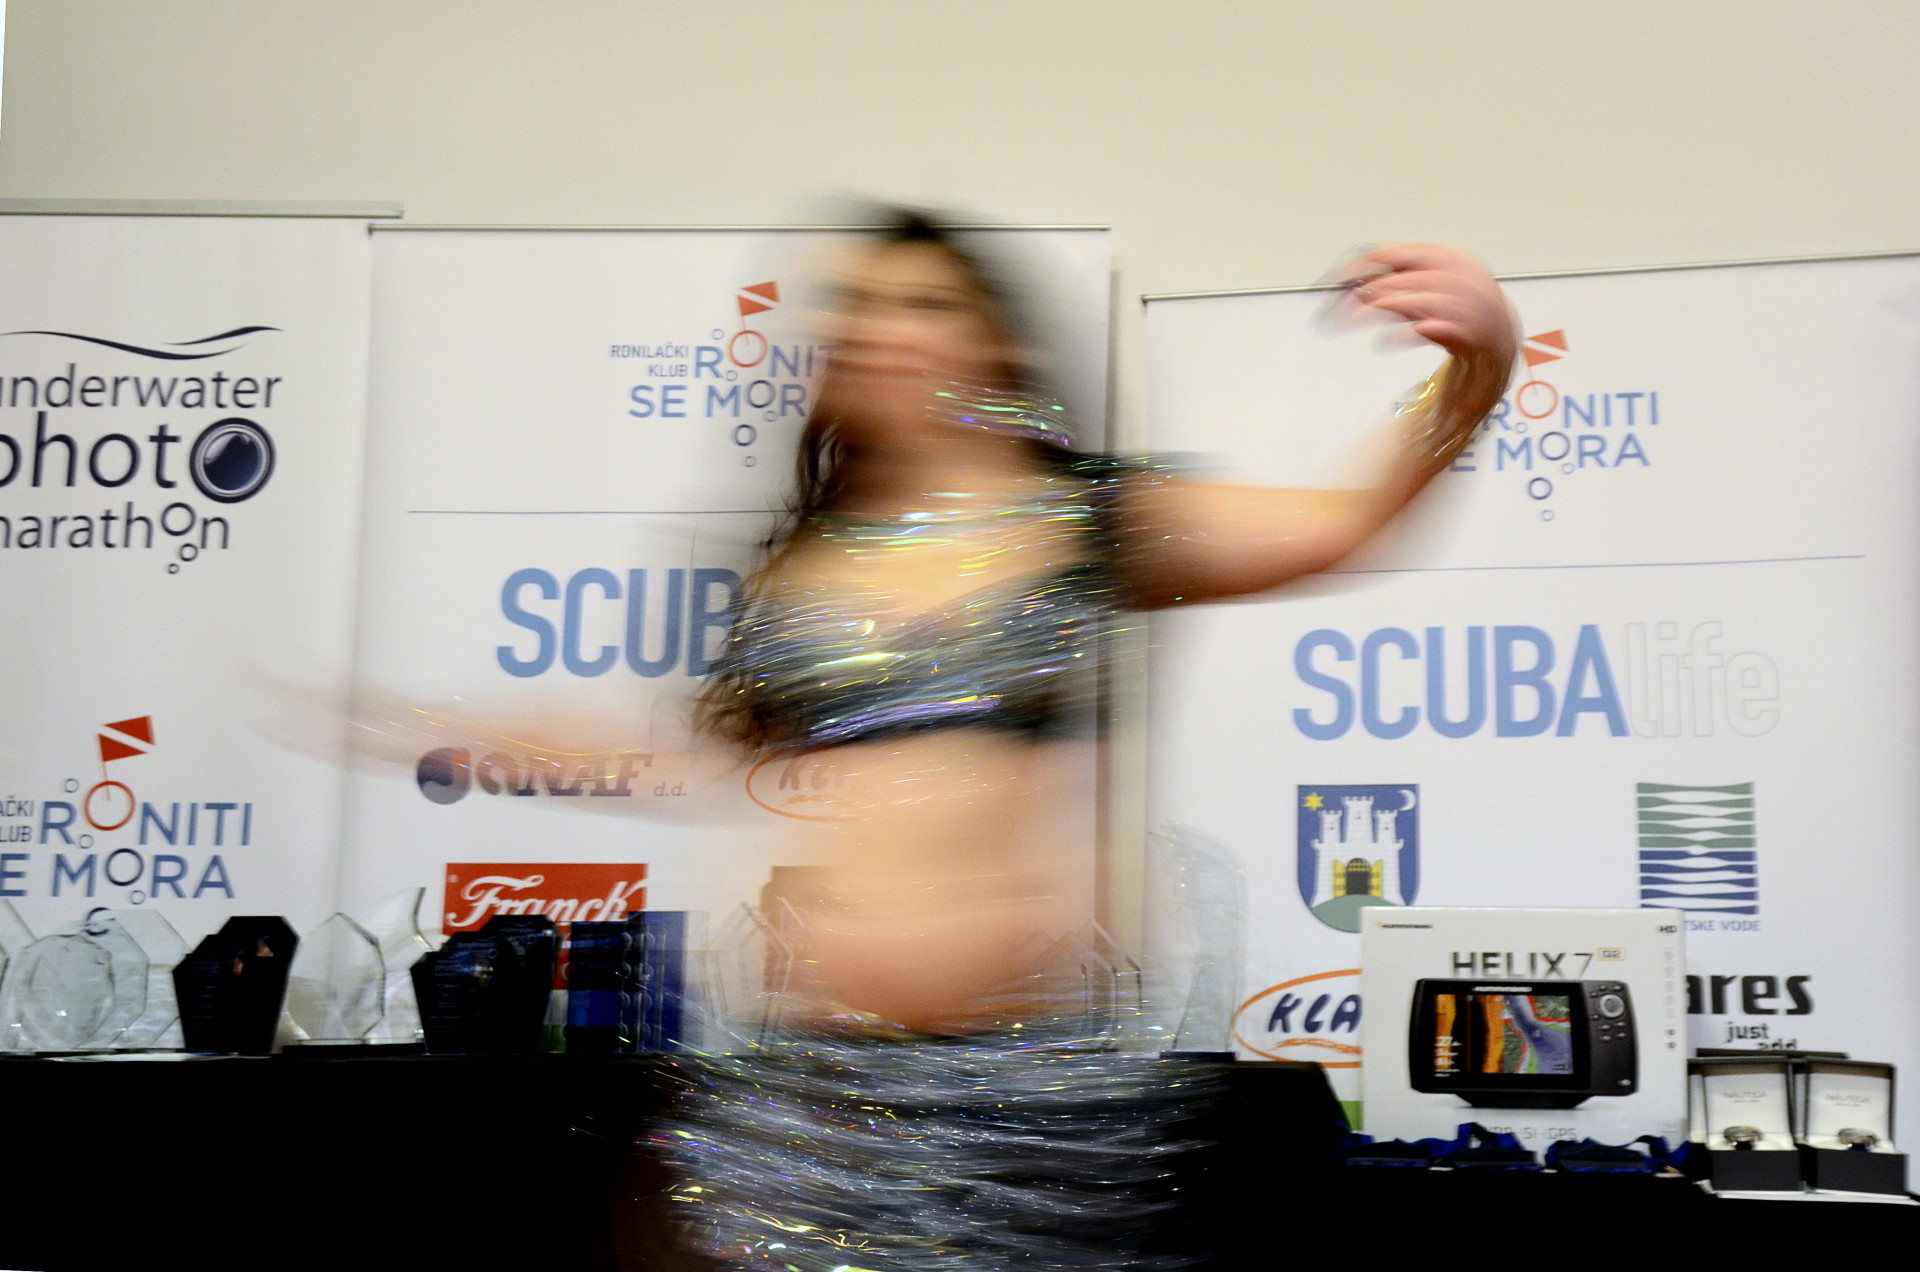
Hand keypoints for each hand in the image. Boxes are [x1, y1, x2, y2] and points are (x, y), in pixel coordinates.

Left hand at [1334, 243, 1516, 363]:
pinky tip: (1385, 343)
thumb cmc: (1458, 307)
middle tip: (1335, 310)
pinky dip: (1403, 336)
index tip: (1336, 279)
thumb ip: (1397, 282)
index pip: (1396, 253)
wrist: (1499, 335)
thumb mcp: (1428, 287)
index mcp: (1445, 257)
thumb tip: (1354, 284)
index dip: (1362, 265)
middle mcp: (1456, 275)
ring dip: (1377, 310)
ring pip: (1411, 300)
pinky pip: (1429, 329)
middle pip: (1399, 278)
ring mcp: (1462, 302)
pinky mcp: (1465, 331)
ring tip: (1351, 321)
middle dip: (1363, 293)